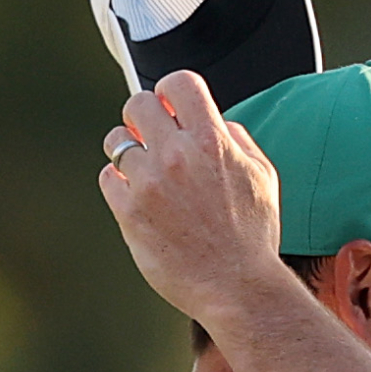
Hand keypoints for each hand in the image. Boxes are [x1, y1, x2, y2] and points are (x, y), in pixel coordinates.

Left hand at [98, 70, 288, 325]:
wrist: (237, 288)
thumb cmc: (252, 237)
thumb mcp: (263, 177)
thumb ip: (237, 140)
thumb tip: (216, 122)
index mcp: (213, 142)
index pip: (178, 83)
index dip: (171, 92)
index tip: (170, 107)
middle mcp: (178, 156)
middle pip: (138, 104)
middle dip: (142, 116)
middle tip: (148, 135)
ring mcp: (150, 183)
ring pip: (117, 142)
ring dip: (128, 152)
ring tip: (144, 173)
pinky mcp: (130, 211)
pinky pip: (107, 178)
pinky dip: (118, 183)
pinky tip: (138, 197)